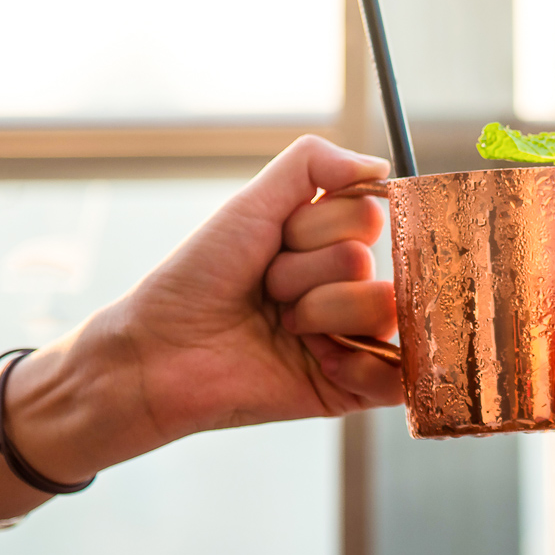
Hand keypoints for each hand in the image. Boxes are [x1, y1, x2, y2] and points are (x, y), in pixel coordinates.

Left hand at [6, 135, 402, 479]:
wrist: (157, 353)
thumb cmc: (195, 280)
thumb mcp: (249, 205)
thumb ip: (311, 164)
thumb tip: (380, 165)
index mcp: (330, 245)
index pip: (366, 214)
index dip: (316, 226)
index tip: (276, 242)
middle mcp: (348, 288)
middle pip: (367, 259)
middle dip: (304, 272)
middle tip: (267, 293)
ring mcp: (354, 339)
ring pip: (381, 307)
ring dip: (317, 313)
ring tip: (281, 327)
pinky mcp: (353, 390)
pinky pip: (397, 374)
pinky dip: (360, 365)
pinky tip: (320, 363)